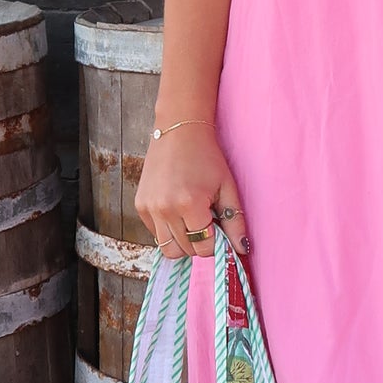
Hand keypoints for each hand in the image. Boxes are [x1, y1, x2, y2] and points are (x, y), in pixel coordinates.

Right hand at [137, 119, 249, 261]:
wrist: (178, 131)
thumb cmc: (206, 157)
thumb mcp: (227, 187)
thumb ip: (236, 222)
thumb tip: (242, 251)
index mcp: (190, 204)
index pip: (204, 248)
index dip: (216, 242)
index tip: (219, 227)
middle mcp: (165, 209)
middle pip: (186, 250)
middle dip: (200, 242)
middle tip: (207, 221)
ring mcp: (150, 208)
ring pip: (168, 248)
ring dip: (183, 242)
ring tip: (192, 220)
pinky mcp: (140, 206)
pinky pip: (156, 234)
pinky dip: (169, 230)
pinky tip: (177, 210)